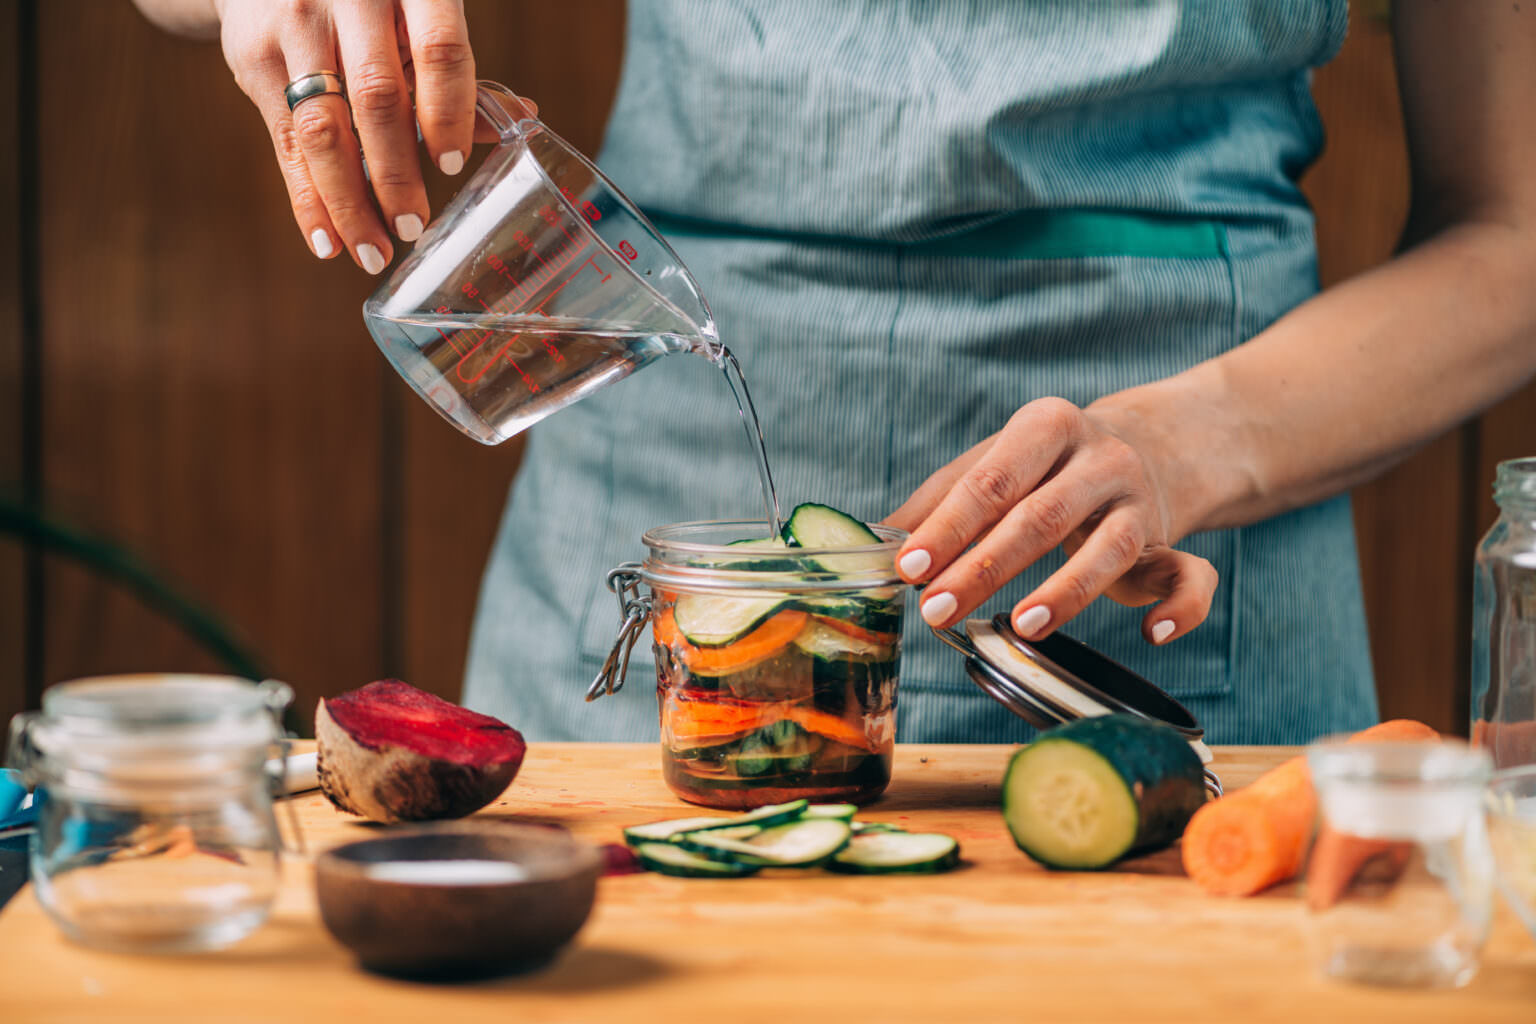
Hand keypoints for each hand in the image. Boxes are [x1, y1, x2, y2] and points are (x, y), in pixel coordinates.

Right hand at [214, 0, 480, 271]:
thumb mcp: (415, 12)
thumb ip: (453, 68)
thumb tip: (521, 118)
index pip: (439, 52)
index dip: (449, 111)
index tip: (452, 166)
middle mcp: (349, 1)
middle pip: (377, 99)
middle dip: (395, 173)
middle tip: (413, 228)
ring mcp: (296, 29)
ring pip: (323, 129)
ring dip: (349, 201)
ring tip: (373, 252)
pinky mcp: (255, 59)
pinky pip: (285, 143)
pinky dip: (307, 199)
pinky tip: (328, 241)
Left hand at [885, 397, 1217, 645]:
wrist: (1146, 445)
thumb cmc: (1044, 466)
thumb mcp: (991, 463)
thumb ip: (937, 501)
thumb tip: (875, 544)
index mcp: (1046, 427)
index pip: (991, 480)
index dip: (949, 526)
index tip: (910, 567)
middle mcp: (1100, 459)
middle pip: (1040, 516)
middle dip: (985, 567)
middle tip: (937, 610)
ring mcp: (1141, 502)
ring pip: (1112, 547)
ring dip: (1069, 589)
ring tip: (1024, 624)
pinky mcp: (1171, 545)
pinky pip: (1192, 576)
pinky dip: (1182, 607)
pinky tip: (1152, 634)